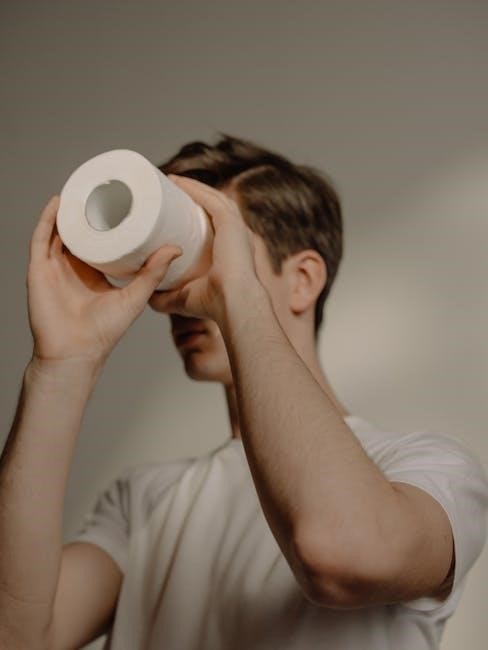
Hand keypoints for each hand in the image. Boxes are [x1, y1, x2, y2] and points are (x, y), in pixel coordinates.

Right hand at [26, 195, 181, 366]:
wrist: (76, 353)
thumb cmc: (104, 332)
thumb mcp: (135, 296)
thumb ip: (153, 273)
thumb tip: (176, 247)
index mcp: (92, 273)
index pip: (99, 240)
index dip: (108, 222)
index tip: (124, 202)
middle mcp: (72, 268)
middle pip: (78, 232)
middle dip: (88, 211)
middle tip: (105, 188)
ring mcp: (54, 267)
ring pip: (58, 230)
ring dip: (68, 210)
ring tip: (84, 188)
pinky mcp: (39, 270)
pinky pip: (40, 239)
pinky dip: (48, 219)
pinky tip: (60, 202)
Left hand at [148, 175, 260, 323]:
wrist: (234, 303)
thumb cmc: (215, 305)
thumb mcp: (184, 299)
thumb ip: (165, 299)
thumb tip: (146, 297)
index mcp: (234, 250)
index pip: (217, 225)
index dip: (198, 214)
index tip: (176, 210)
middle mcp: (239, 236)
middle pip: (215, 206)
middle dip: (194, 195)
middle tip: (169, 191)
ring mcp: (237, 227)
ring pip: (212, 198)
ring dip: (191, 187)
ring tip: (170, 182)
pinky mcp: (231, 223)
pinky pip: (210, 199)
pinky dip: (194, 189)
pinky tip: (178, 182)